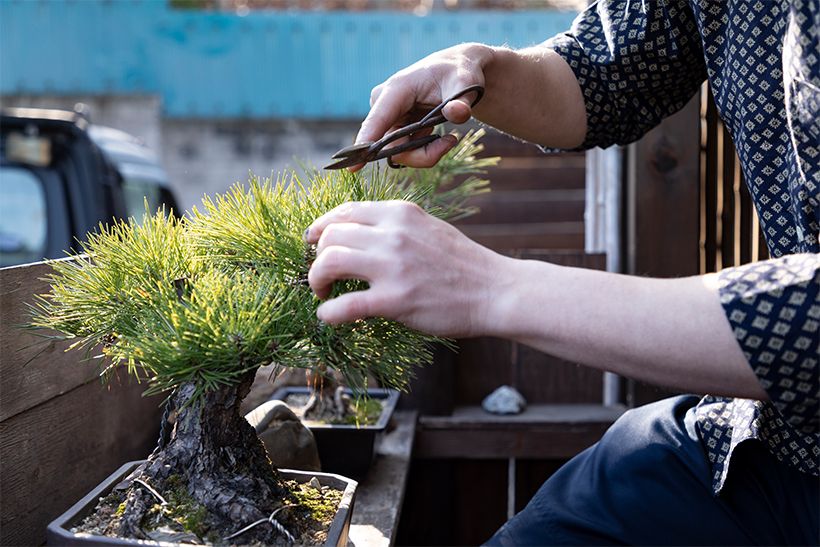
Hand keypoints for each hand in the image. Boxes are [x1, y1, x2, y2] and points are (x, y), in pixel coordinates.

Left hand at [304, 200, 507, 337]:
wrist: (494, 291)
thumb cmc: (461, 264)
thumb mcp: (427, 228)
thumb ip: (393, 227)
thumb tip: (355, 236)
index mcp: (400, 213)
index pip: (343, 212)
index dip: (321, 228)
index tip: (314, 243)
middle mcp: (393, 234)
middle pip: (330, 235)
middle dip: (317, 257)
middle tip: (322, 275)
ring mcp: (393, 266)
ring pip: (328, 262)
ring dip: (316, 280)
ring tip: (324, 292)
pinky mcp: (395, 300)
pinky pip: (343, 306)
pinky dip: (327, 313)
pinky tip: (328, 316)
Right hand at [352, 43, 494, 170]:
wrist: (456, 73)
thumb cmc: (457, 74)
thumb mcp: (465, 84)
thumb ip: (461, 101)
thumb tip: (457, 113)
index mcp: (397, 89)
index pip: (378, 119)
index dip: (366, 142)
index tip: (354, 166)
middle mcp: (385, 104)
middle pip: (390, 144)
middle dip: (421, 153)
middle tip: (451, 142)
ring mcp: (388, 117)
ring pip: (398, 151)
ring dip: (426, 153)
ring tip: (450, 139)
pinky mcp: (393, 128)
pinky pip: (404, 150)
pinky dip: (425, 151)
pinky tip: (442, 138)